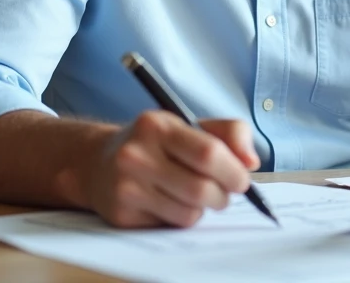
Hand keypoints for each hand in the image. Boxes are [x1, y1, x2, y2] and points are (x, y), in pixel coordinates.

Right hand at [83, 112, 259, 227]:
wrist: (98, 162)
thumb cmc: (156, 142)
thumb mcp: (190, 124)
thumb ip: (230, 133)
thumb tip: (251, 162)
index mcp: (157, 125)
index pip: (207, 152)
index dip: (233, 171)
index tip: (242, 179)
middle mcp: (136, 154)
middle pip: (201, 189)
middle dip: (222, 195)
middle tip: (224, 192)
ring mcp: (126, 186)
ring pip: (189, 212)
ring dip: (202, 208)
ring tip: (194, 193)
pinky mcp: (122, 215)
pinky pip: (171, 225)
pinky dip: (181, 217)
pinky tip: (170, 201)